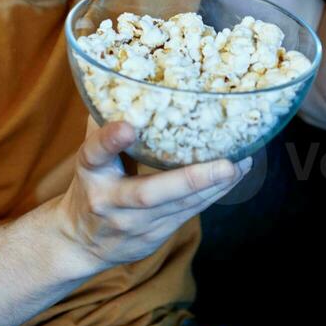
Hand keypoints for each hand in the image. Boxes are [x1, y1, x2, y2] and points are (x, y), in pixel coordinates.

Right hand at [54, 117, 248, 267]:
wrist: (83, 244)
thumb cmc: (91, 187)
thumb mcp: (90, 159)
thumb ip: (105, 125)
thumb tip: (124, 81)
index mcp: (90, 173)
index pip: (94, 154)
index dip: (109, 140)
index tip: (127, 126)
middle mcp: (110, 201)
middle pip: (147, 194)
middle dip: (189, 180)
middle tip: (226, 165)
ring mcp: (134, 223)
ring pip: (179, 206)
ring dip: (215, 185)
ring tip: (243, 163)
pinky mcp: (155, 234)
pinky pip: (190, 212)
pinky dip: (215, 193)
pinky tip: (237, 175)